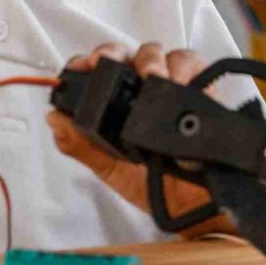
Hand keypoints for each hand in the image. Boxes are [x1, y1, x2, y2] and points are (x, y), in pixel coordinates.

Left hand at [44, 45, 265, 237]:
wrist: (210, 211)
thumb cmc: (166, 192)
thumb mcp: (117, 172)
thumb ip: (85, 148)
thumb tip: (55, 122)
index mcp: (120, 113)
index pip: (98, 76)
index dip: (86, 66)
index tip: (80, 67)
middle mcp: (146, 97)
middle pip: (127, 55)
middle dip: (115, 53)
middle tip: (109, 63)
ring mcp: (176, 91)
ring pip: (161, 54)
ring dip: (152, 59)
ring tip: (153, 78)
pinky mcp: (204, 90)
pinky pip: (195, 62)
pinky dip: (186, 66)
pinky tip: (180, 82)